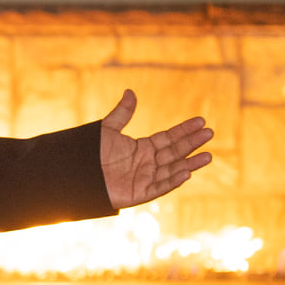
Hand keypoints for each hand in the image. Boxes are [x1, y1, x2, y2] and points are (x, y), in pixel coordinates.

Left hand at [99, 90, 213, 209]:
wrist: (74, 173)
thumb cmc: (88, 152)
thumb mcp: (107, 129)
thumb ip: (122, 113)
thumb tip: (130, 91)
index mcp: (143, 148)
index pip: (169, 137)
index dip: (184, 130)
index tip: (201, 121)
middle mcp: (147, 163)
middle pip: (174, 152)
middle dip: (192, 143)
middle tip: (210, 132)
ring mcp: (145, 178)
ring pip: (172, 170)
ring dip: (190, 163)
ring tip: (208, 155)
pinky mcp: (139, 193)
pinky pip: (160, 187)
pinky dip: (173, 181)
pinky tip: (187, 173)